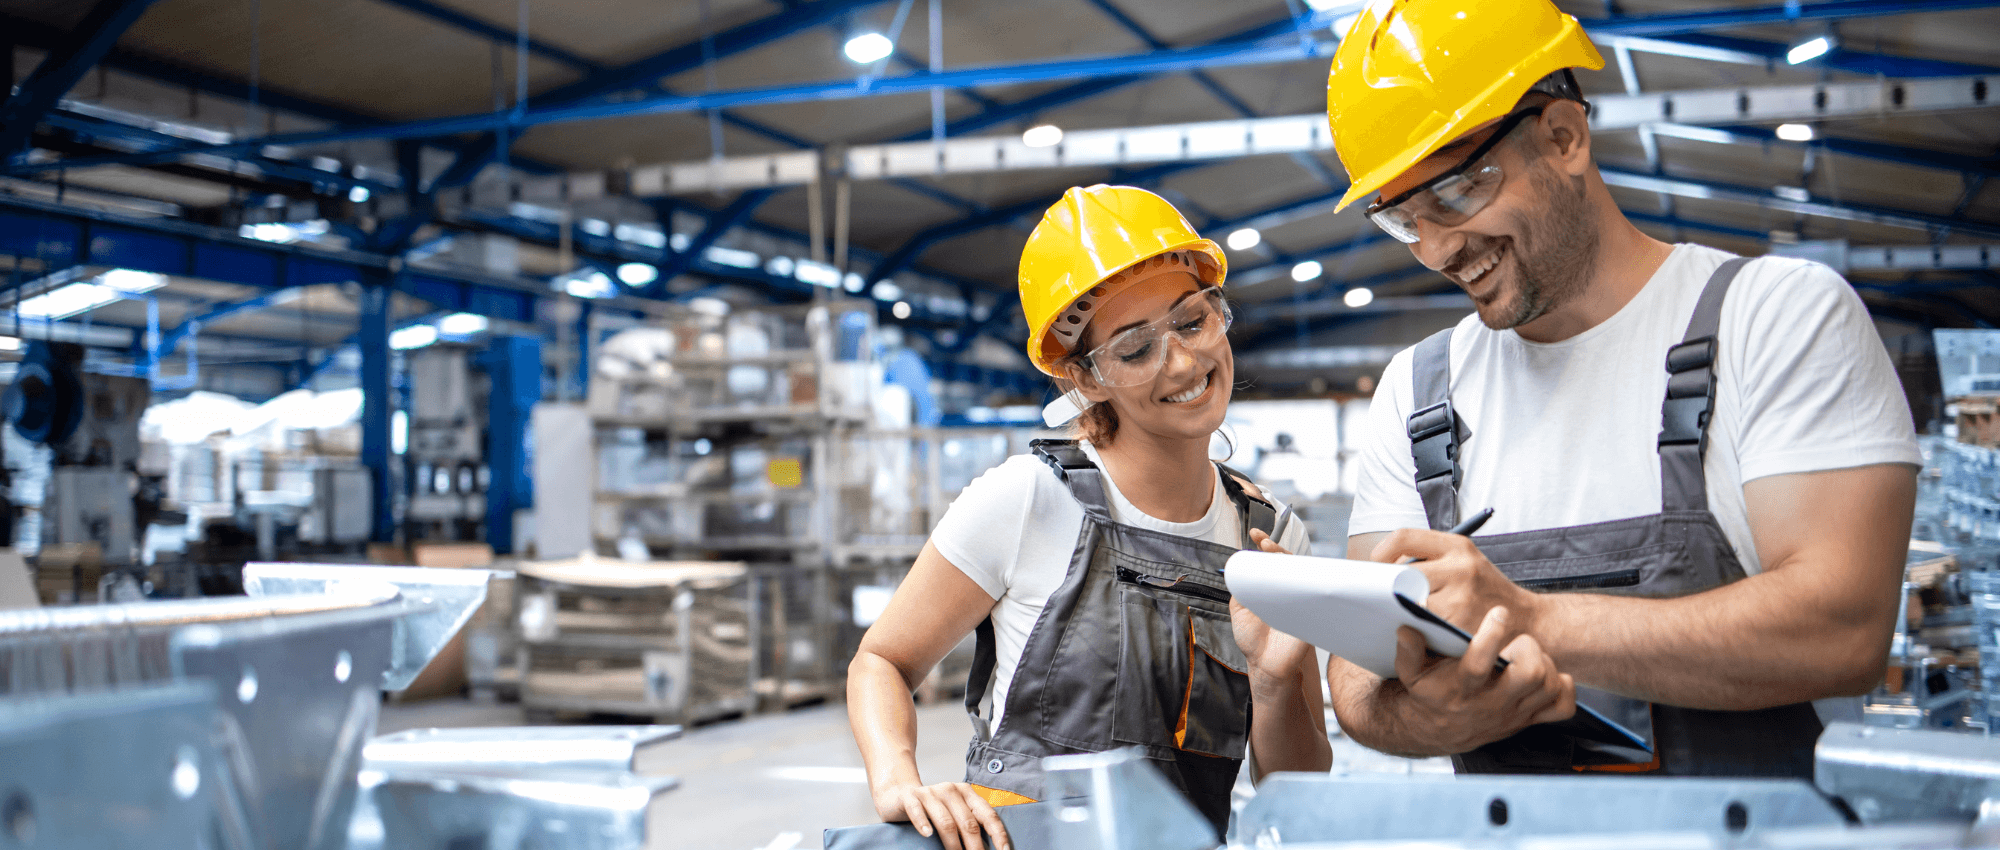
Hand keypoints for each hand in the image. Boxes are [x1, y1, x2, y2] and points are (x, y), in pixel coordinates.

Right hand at [874, 780, 1008, 849]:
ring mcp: (930, 793)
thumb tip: (987, 847)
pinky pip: (918, 811)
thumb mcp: (955, 811)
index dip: (998, 835)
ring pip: (946, 822)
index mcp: (967, 793)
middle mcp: (951, 790)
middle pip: (969, 823)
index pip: (988, 815)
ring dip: (953, 845)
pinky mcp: (910, 797)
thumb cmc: (932, 808)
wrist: (899, 793)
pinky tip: (927, 835)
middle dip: (976, 847)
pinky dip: (923, 824)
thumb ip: (970, 823)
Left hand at [1235, 529, 1315, 680]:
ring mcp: (1300, 602)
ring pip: (1302, 572)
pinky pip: (1313, 594)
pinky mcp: (1311, 614)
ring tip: (1273, 555)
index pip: (1272, 561)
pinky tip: (1293, 576)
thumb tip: (1239, 566)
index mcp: (1271, 589)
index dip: (1266, 545)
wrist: (1265, 666)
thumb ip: (1240, 587)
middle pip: (1290, 562)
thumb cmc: (1255, 641)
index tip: (1256, 535)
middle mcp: (1287, 592)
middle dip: (1277, 549)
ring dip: (1289, 562)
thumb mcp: (1239, 608)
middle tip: (1265, 544)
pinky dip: (1305, 582)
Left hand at [1371, 528, 1541, 638]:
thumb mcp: (1465, 562)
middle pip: (1403, 575)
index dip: (1381, 552)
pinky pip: (1424, 628)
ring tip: (1395, 616)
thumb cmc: (1486, 593)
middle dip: (1388, 589)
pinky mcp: (1462, 627)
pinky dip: (1416, 631)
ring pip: (1411, 604)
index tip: (1373, 567)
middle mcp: (1461, 568)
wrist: (1530, 623)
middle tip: (1377, 599)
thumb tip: (1381, 571)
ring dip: (1400, 612)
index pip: (1404, 537)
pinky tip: (1414, 633)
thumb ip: (1430, 561)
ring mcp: (1462, 598)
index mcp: (1458, 546)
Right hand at [1391, 606, 1575, 753]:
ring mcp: (1514, 713)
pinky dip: (1563, 687)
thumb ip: (1408, 651)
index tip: (1497, 614)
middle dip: (1529, 649)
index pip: (1479, 665)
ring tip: (1527, 655)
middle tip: (1517, 642)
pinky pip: (1562, 707)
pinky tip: (1547, 675)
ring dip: (1545, 663)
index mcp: (1461, 690)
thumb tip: (1407, 629)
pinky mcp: (1528, 720)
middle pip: (1531, 675)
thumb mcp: (1410, 674)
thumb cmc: (1429, 695)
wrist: (1440, 731)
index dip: (1491, 636)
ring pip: (1549, 685)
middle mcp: (1491, 704)